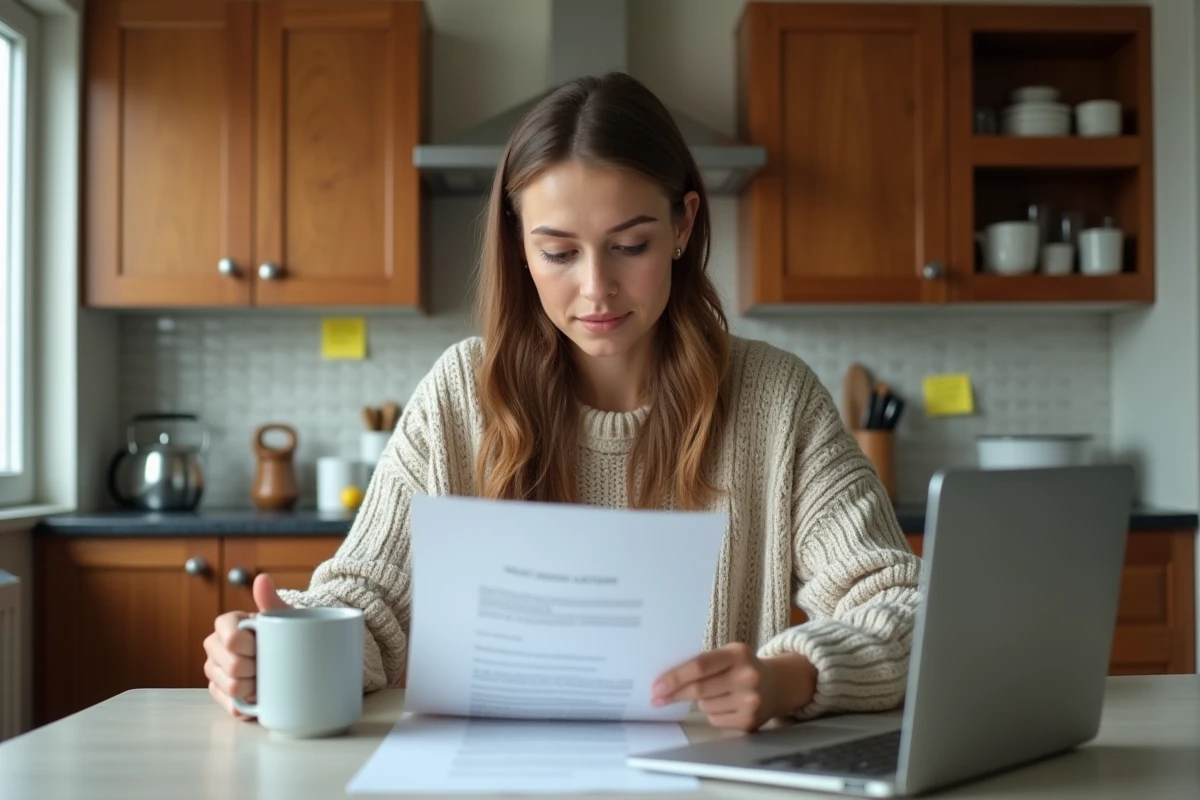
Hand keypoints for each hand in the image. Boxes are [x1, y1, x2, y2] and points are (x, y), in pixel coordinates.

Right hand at [203, 573, 290, 718]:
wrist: (290, 655)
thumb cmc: (284, 632)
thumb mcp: (282, 617)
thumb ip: (270, 600)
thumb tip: (262, 579)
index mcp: (226, 624)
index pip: (231, 639)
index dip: (250, 646)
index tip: (264, 645)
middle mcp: (215, 647)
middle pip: (232, 667)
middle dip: (255, 668)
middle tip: (269, 663)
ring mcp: (215, 671)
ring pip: (231, 688)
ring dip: (253, 687)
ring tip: (266, 677)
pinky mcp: (220, 693)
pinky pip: (231, 705)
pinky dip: (248, 704)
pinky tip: (258, 696)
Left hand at [651, 643, 816, 731]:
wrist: (779, 684)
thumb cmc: (743, 667)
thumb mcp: (728, 654)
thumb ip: (703, 662)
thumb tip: (666, 680)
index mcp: (738, 654)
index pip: (699, 666)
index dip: (675, 677)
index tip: (657, 686)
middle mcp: (747, 677)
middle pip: (699, 689)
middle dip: (674, 694)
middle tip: (657, 698)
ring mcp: (750, 701)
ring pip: (705, 706)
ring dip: (700, 702)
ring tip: (717, 692)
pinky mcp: (750, 722)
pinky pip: (715, 720)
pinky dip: (713, 712)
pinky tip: (726, 704)